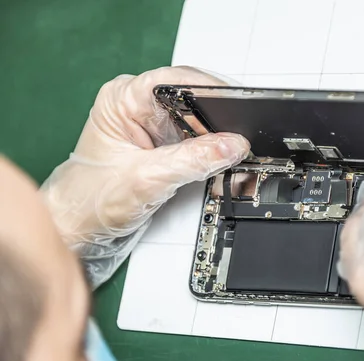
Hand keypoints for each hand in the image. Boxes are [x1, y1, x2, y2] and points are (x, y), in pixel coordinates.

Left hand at [41, 66, 249, 287]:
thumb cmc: (89, 200)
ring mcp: (151, 129)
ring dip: (214, 140)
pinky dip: (208, 154)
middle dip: (217, 121)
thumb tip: (232, 145)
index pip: (177, 81)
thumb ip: (194, 160)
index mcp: (123, 99)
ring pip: (198, 124)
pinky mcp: (162, 148)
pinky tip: (215, 164)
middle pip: (193, 102)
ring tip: (226, 156)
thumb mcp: (147, 179)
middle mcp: (137, 108)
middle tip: (236, 141)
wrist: (79, 230)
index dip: (211, 92)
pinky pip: (195, 143)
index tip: (238, 108)